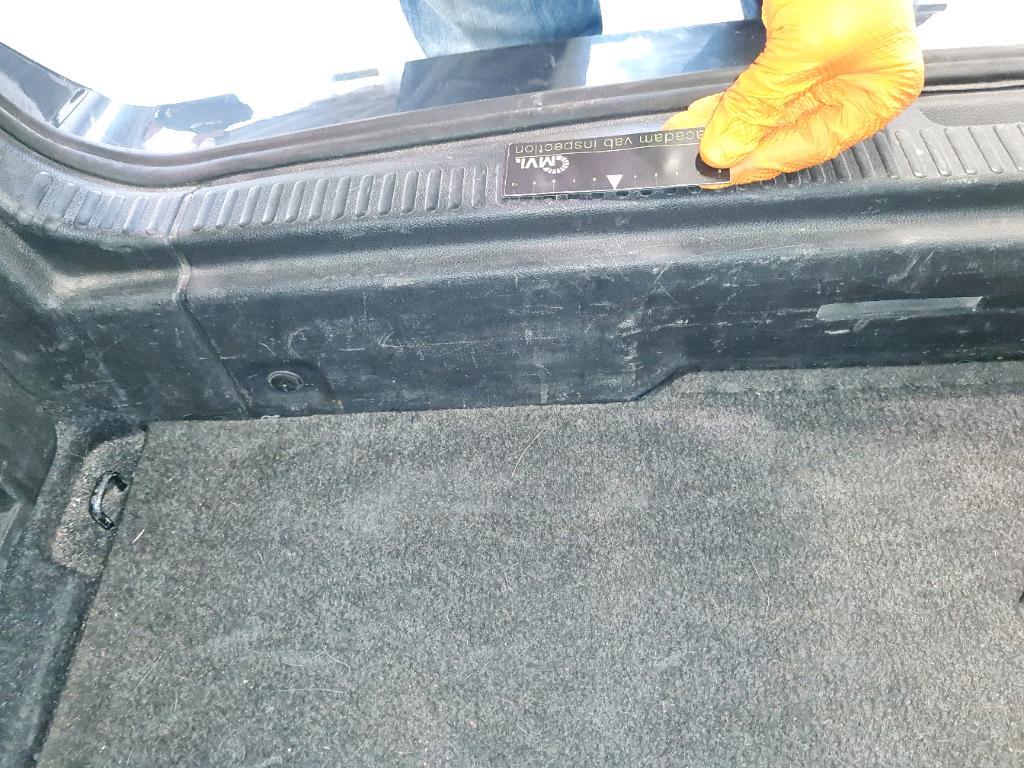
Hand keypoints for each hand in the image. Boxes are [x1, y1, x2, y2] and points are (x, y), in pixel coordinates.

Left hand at [663, 0, 923, 185]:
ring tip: (687, 135)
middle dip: (738, 142)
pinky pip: (760, 83)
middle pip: (787, 130)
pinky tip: (705, 111)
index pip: (812, 145)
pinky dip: (733, 97)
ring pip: (768, 109)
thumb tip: (724, 149)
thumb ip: (761, 103)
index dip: (763, 162)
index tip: (719, 174)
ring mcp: (826, 62)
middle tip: (692, 157)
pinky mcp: (797, 43)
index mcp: (880, 92)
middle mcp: (856, 82)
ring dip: (728, 122)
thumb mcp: (802, 49)